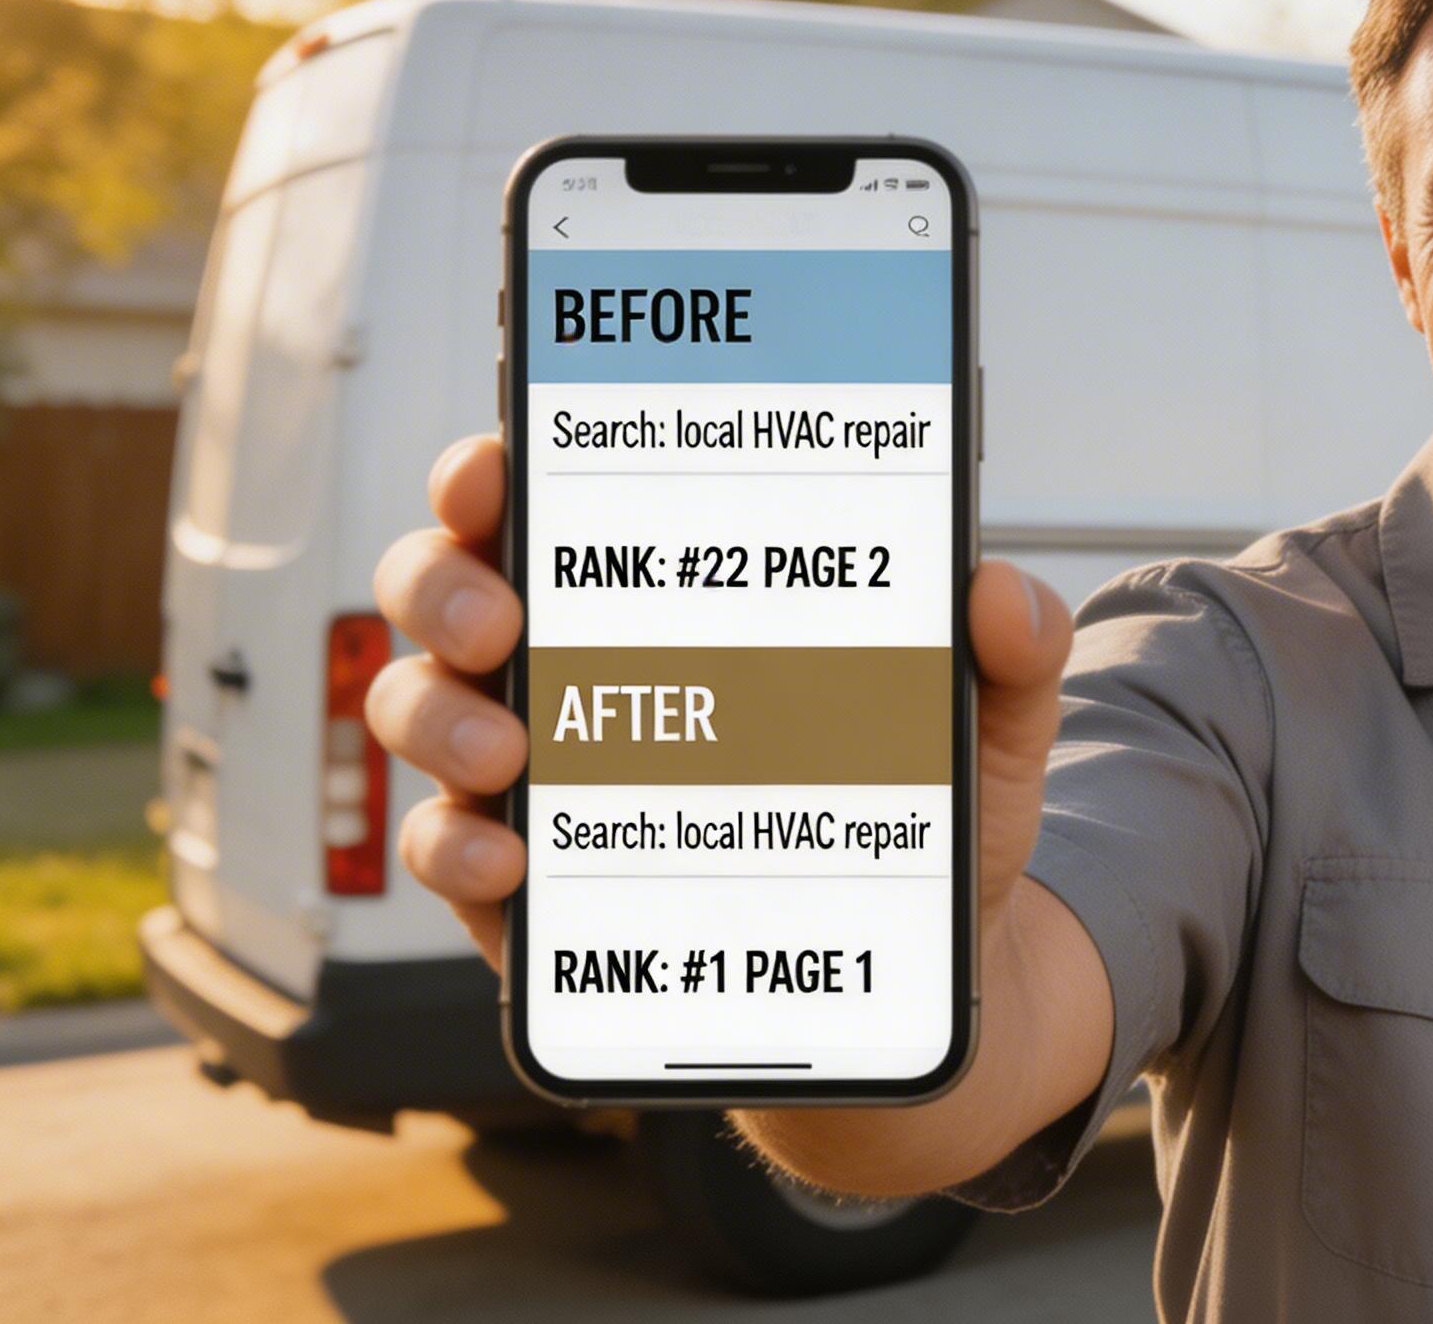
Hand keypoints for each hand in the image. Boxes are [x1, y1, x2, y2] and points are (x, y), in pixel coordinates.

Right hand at [368, 433, 1072, 973]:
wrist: (910, 968)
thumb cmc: (917, 818)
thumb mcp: (986, 732)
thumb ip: (1010, 656)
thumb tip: (1003, 592)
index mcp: (667, 596)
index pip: (550, 501)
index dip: (494, 469)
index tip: (498, 464)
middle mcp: (577, 667)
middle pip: (449, 586)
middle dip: (444, 581)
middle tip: (501, 615)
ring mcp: (536, 773)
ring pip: (422, 706)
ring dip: (440, 714)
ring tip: (507, 748)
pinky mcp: (527, 882)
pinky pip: (447, 848)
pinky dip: (458, 845)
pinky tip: (512, 856)